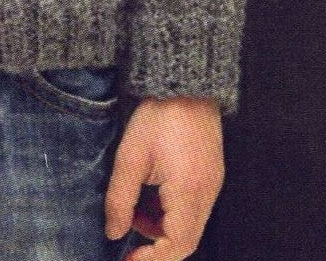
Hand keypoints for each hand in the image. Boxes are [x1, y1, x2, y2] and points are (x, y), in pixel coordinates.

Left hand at [104, 96, 224, 260]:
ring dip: (162, 228)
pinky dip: (171, 212)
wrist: (185, 83)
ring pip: (190, 225)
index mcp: (188, 191)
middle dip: (156, 246)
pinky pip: (194, 207)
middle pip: (186, 240)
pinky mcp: (211, 174)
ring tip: (135, 210)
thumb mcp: (130, 156)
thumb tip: (113, 233)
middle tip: (129, 242)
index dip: (152, 260)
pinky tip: (151, 196)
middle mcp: (207, 193)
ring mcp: (212, 184)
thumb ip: (120, 199)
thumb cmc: (158, 115)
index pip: (177, 245)